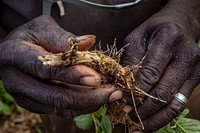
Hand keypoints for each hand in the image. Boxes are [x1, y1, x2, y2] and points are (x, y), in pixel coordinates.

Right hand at [0, 15, 121, 116]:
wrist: (13, 52)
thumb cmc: (28, 37)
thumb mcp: (42, 28)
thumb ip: (63, 37)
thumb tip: (89, 42)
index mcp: (15, 56)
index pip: (46, 69)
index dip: (72, 75)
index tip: (97, 78)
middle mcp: (18, 82)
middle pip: (56, 96)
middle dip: (88, 97)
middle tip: (113, 91)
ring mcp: (26, 97)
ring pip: (61, 108)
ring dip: (89, 104)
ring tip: (111, 95)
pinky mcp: (35, 105)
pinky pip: (61, 111)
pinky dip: (82, 106)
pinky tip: (98, 98)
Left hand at [122, 1, 199, 131]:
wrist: (180, 24)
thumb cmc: (154, 30)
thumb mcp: (136, 38)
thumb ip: (130, 62)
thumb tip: (124, 88)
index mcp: (168, 40)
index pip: (150, 74)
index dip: (135, 92)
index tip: (123, 102)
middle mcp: (186, 56)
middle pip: (163, 91)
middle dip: (143, 108)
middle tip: (127, 116)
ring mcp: (195, 69)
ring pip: (174, 103)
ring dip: (154, 119)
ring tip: (138, 127)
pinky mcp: (197, 79)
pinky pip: (180, 103)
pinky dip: (164, 116)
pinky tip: (151, 122)